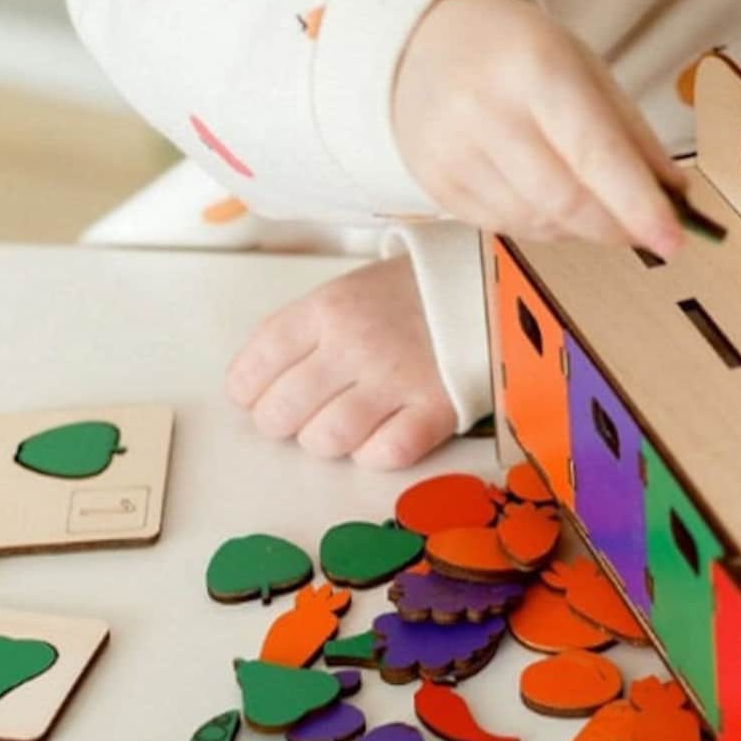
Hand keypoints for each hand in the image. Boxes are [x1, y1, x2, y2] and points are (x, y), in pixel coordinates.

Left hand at [224, 252, 454, 468]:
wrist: (493, 284)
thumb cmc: (412, 292)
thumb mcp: (351, 289)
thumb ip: (303, 331)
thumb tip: (254, 383)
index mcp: (328, 307)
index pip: (253, 367)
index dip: (248, 391)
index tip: (258, 395)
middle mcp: (355, 343)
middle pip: (280, 413)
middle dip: (282, 422)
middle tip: (299, 413)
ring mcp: (397, 379)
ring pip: (326, 440)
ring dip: (327, 439)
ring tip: (344, 421)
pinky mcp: (437, 408)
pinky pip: (384, 455)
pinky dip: (375, 452)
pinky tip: (383, 432)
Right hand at [392, 0, 688, 258]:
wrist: (426, 37)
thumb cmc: (519, 50)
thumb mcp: (585, 67)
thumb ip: (631, 133)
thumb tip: (674, 195)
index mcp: (536, 69)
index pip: (595, 153)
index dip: (638, 205)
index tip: (674, 240)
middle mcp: (486, 111)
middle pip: (566, 200)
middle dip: (616, 226)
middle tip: (644, 230)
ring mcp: (452, 151)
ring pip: (536, 222)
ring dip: (580, 228)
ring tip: (595, 205)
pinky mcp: (434, 183)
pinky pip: (503, 227)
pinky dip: (541, 227)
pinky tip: (550, 204)